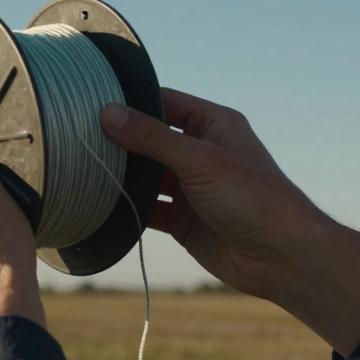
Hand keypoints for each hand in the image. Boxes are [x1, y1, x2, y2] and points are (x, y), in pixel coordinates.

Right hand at [101, 89, 359, 356]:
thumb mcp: (199, 160)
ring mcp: (190, 187)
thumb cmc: (253, 199)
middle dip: (119, 139)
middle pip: (150, 138)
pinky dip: (127, 206)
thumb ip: (152, 137)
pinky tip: (100, 203)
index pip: (164, 101)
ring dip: (121, 173)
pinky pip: (148, 208)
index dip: (131, 101)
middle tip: (77, 134)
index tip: (91, 100)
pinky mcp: (183, 220)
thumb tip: (108, 113)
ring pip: (146, 174)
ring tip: (81, 165)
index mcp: (213, 124)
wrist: (282, 258)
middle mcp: (200, 152)